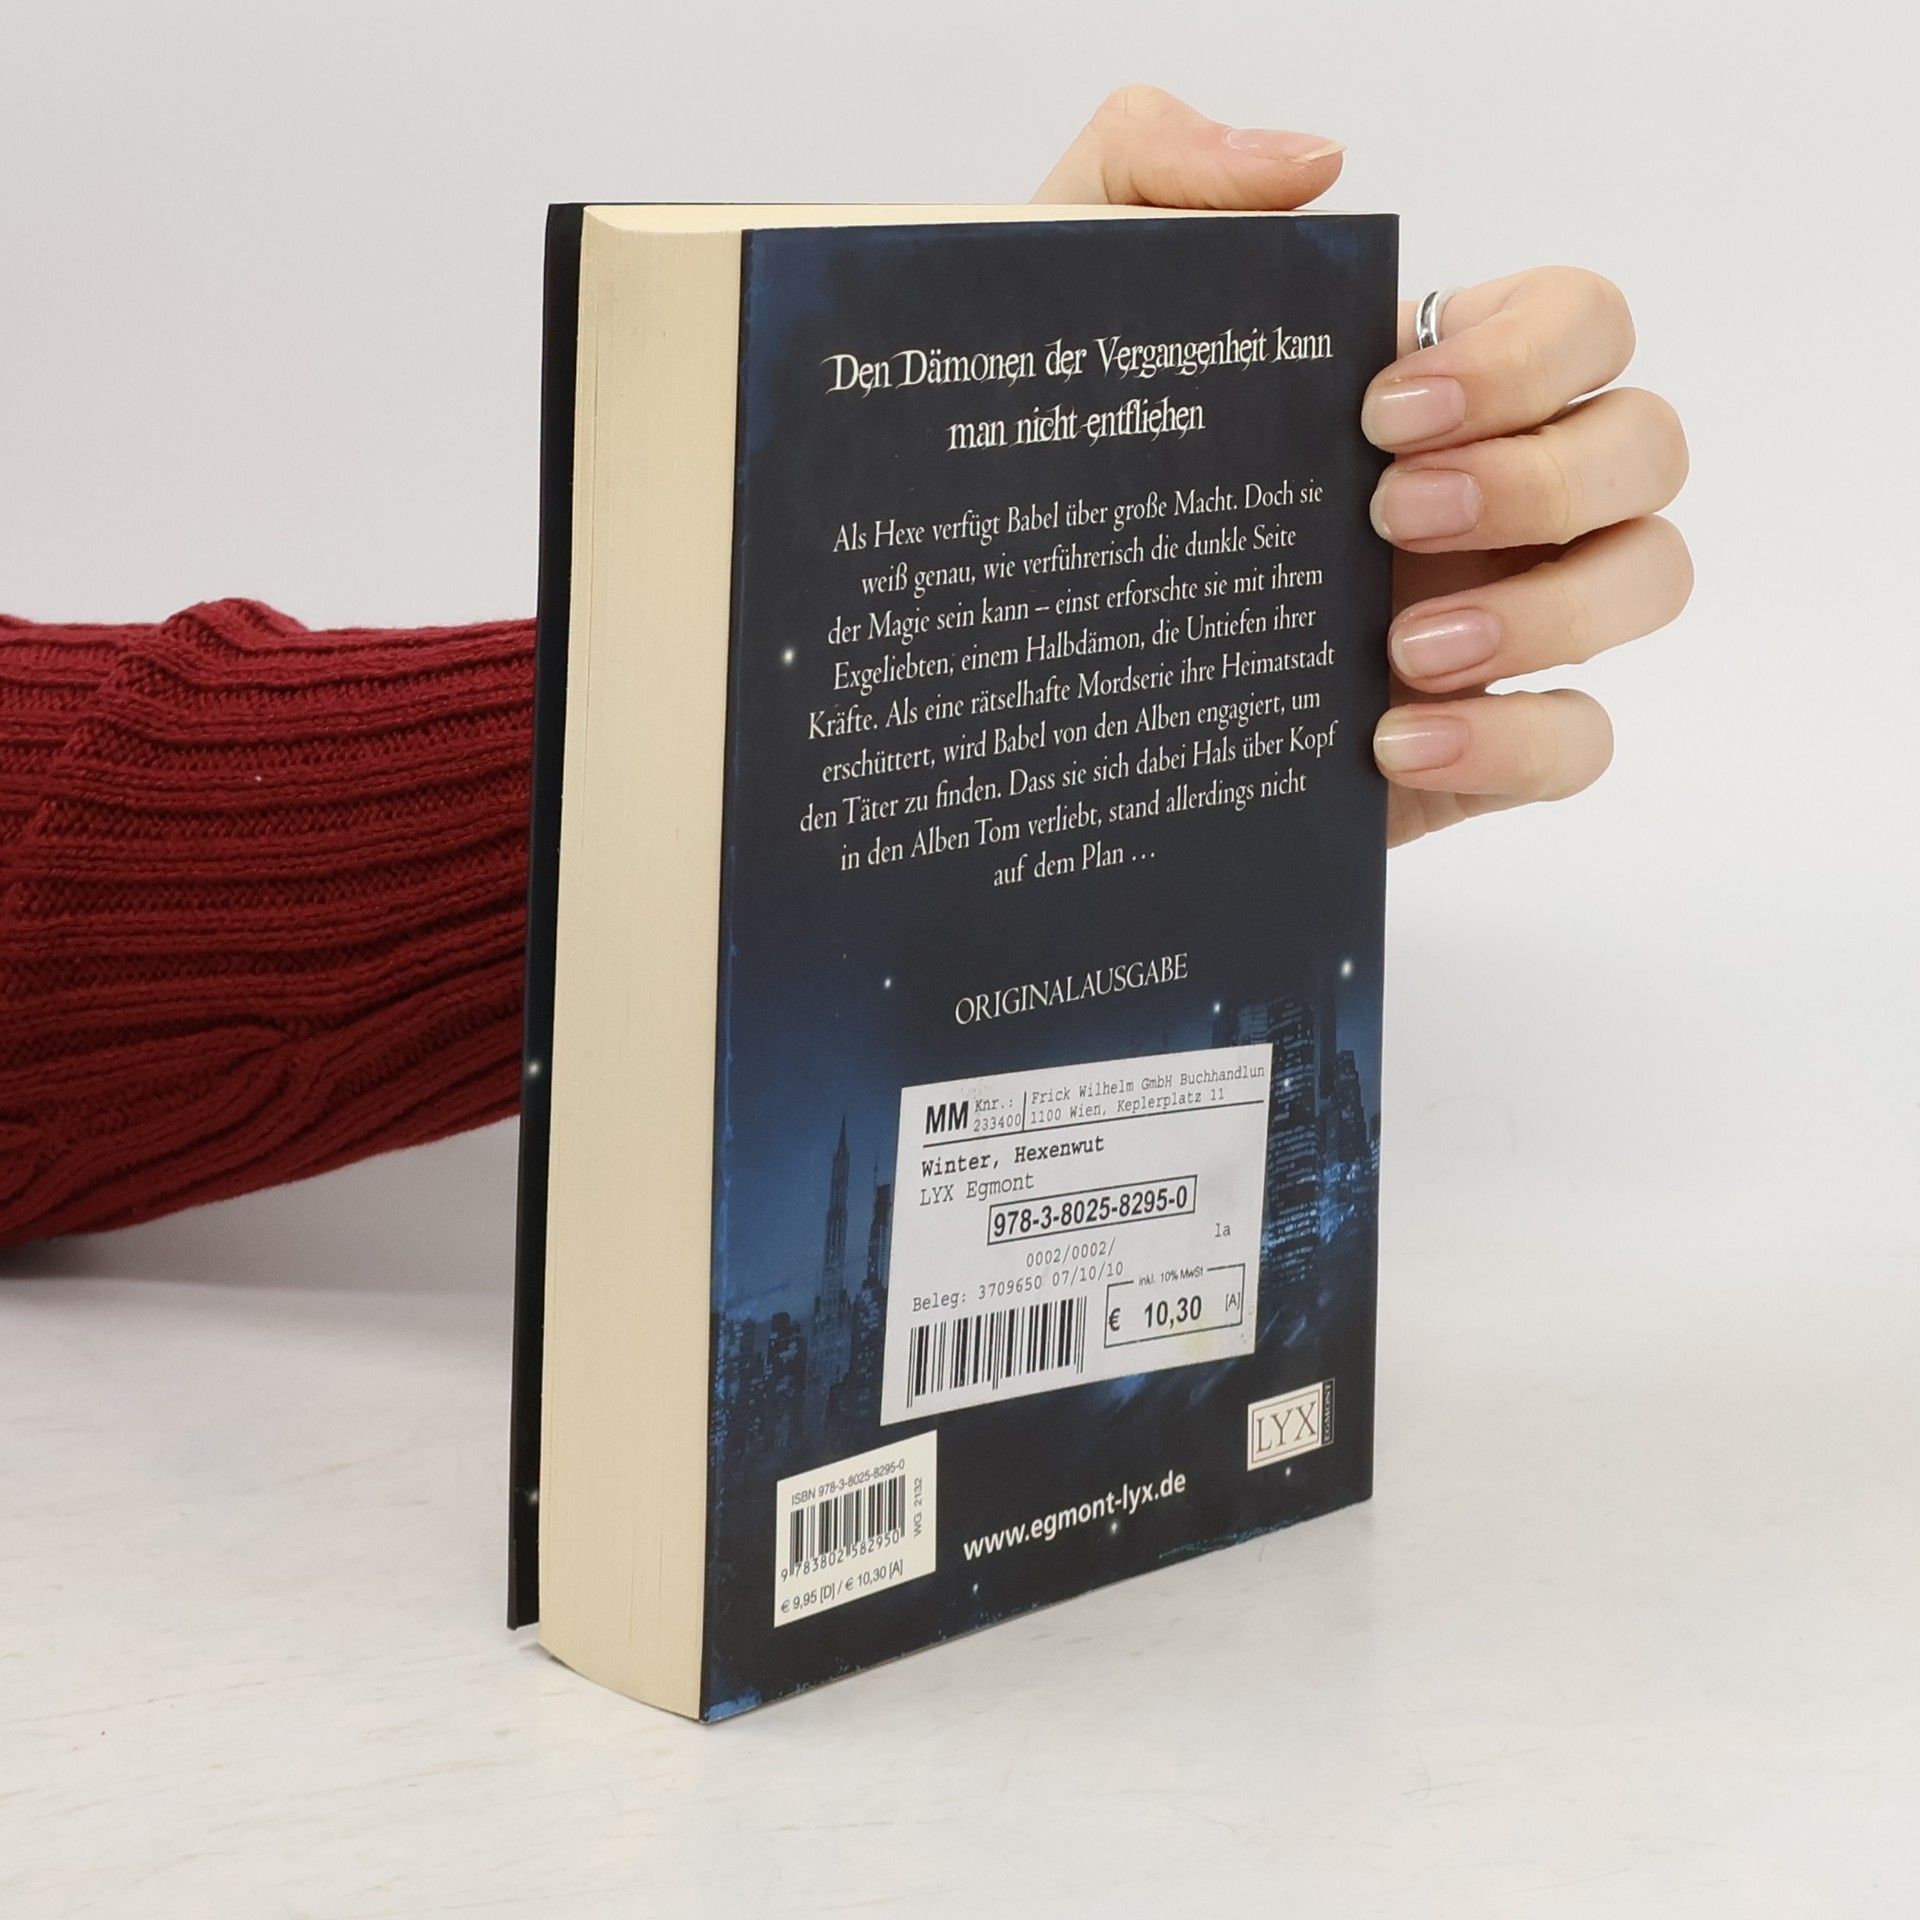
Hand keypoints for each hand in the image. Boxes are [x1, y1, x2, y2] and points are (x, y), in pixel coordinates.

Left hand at [1034, 88, 1691, 846]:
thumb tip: (1310, 165)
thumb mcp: (1069, 293)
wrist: (1027, 657)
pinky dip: (1514, 740)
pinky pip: (1578, 742)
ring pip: (1647, 580)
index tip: (1380, 407)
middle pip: (1645, 445)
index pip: (1581, 324)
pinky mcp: (1475, 746)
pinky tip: (1389, 744)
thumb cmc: (1069, 468)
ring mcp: (1500, 619)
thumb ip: (1155, 166)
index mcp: (1435, 383)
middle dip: (1541, 477)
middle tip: (1387, 514)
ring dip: (1553, 610)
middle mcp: (1495, 492)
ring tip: (1400, 652)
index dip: (1524, 356)